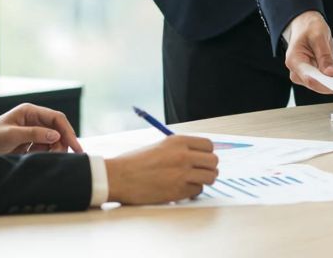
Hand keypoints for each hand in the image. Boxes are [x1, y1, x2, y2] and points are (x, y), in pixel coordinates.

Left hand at [0, 103, 83, 153]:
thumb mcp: (12, 135)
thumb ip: (34, 134)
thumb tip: (56, 136)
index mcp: (30, 111)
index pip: (56, 118)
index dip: (68, 131)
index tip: (75, 145)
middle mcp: (34, 119)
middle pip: (57, 129)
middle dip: (62, 142)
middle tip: (61, 156)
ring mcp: (33, 130)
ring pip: (53, 140)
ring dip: (55, 149)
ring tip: (50, 158)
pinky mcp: (30, 142)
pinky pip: (45, 147)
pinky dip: (47, 153)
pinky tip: (42, 158)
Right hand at [104, 135, 218, 203]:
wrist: (118, 177)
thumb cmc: (135, 162)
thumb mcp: (160, 146)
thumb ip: (180, 149)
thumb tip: (199, 156)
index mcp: (178, 141)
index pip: (209, 145)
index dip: (207, 153)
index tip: (202, 159)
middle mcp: (183, 155)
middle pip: (213, 161)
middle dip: (209, 168)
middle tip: (201, 172)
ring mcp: (182, 173)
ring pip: (210, 177)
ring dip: (204, 180)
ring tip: (193, 181)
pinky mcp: (178, 190)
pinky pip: (197, 191)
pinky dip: (192, 192)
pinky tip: (181, 189)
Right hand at [283, 10, 332, 93]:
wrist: (305, 24)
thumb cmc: (309, 27)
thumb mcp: (318, 36)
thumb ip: (324, 55)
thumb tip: (331, 73)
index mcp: (294, 60)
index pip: (310, 79)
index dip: (325, 84)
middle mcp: (296, 70)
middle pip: (315, 84)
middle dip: (330, 83)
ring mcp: (303, 73)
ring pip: (320, 84)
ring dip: (332, 81)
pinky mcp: (311, 73)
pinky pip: (322, 80)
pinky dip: (331, 78)